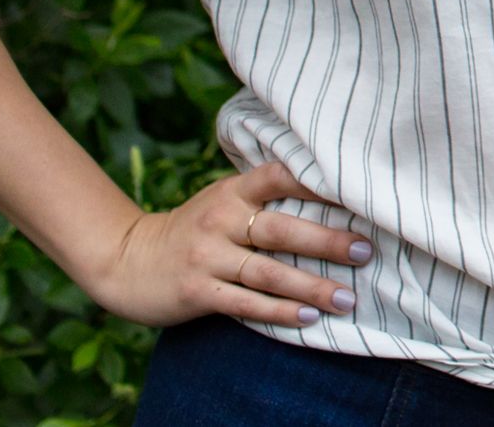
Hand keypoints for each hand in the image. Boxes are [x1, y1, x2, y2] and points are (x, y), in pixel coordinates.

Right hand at [82, 159, 372, 328]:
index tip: (356, 189)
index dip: (315, 179)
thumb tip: (331, 189)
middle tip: (365, 250)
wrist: (128, 261)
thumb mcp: (222, 200)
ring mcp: (207, 256)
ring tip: (348, 297)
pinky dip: (280, 312)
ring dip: (312, 286)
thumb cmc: (194, 229)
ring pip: (269, 272)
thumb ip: (263, 195)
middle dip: (327, 241)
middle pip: (282, 229)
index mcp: (232, 191)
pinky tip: (309, 318)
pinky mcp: (197, 291)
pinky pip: (246, 303)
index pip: (278, 176)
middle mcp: (221, 220)